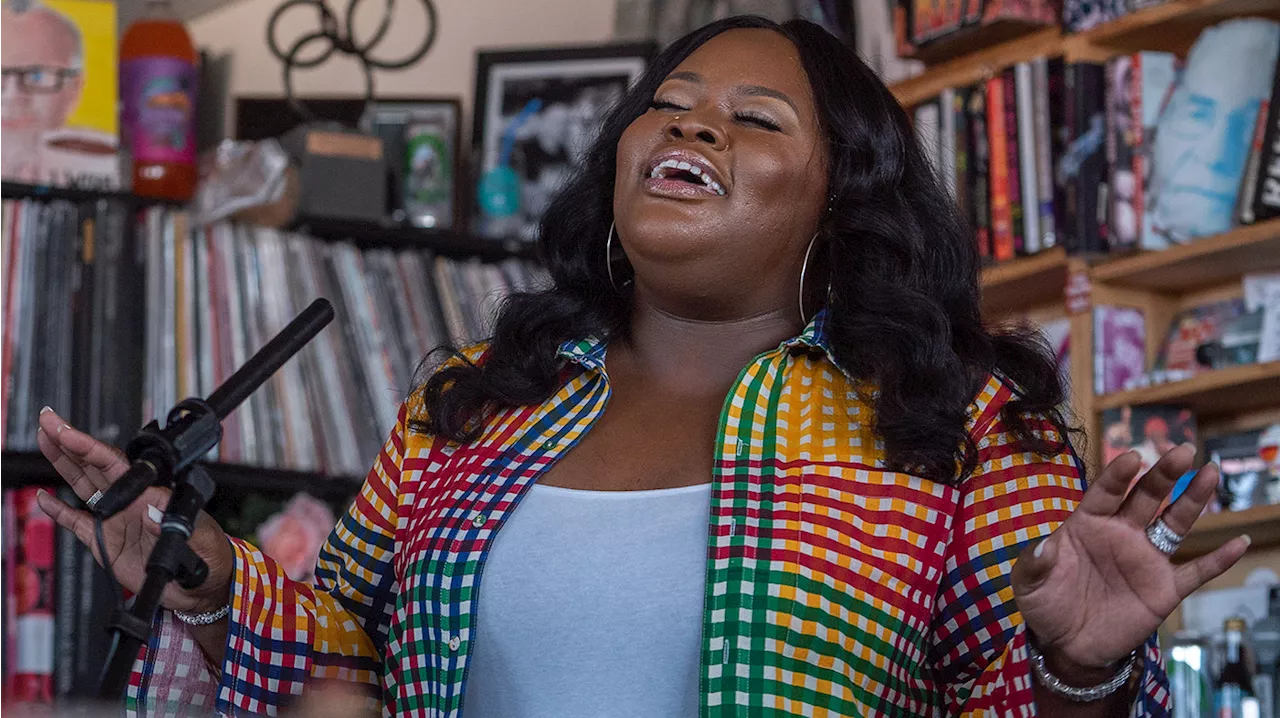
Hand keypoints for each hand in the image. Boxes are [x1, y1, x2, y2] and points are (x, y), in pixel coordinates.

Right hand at [34, 407, 234, 613]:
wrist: (202, 584)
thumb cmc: (208, 552)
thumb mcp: (198, 534)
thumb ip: (172, 521)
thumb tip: (151, 507)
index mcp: (150, 493)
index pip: (115, 463)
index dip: (89, 447)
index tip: (68, 433)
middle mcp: (130, 502)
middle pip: (94, 466)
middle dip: (69, 443)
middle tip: (47, 421)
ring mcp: (117, 520)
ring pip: (84, 486)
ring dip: (64, 465)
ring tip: (44, 442)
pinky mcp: (107, 543)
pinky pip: (78, 523)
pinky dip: (59, 511)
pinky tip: (44, 498)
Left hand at [1011, 444, 1248, 680]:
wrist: (1067, 645)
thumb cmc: (1047, 603)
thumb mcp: (1028, 583)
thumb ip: (1035, 563)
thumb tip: (1044, 546)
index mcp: (1088, 524)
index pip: (1105, 492)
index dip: (1118, 475)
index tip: (1132, 458)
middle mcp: (1121, 534)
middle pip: (1146, 498)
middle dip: (1163, 474)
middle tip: (1182, 451)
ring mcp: (1146, 559)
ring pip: (1175, 523)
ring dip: (1193, 500)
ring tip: (1211, 473)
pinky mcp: (1164, 588)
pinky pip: (1197, 572)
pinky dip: (1218, 559)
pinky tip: (1239, 543)